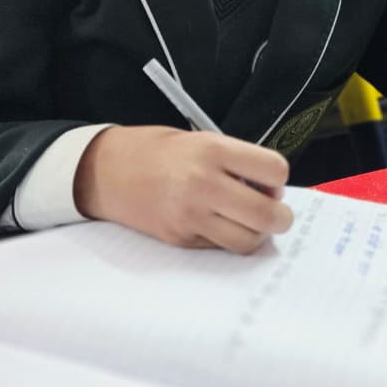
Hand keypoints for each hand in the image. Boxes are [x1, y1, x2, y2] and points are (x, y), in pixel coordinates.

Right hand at [74, 125, 293, 254]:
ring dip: (256, 233)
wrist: (106, 170)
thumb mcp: (200, 139)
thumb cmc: (156, 150)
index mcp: (212, 150)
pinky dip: (227, 239)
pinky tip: (217, 222)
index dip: (278, 179)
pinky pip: (221, 247)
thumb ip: (235, 161)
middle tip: (275, 211)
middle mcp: (204, 184)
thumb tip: (270, 190)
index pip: (274, 171)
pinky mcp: (180, 239)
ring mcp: (191, 216)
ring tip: (246, 220)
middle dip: (280, 217)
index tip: (269, 181)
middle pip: (268, 214)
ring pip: (248, 240)